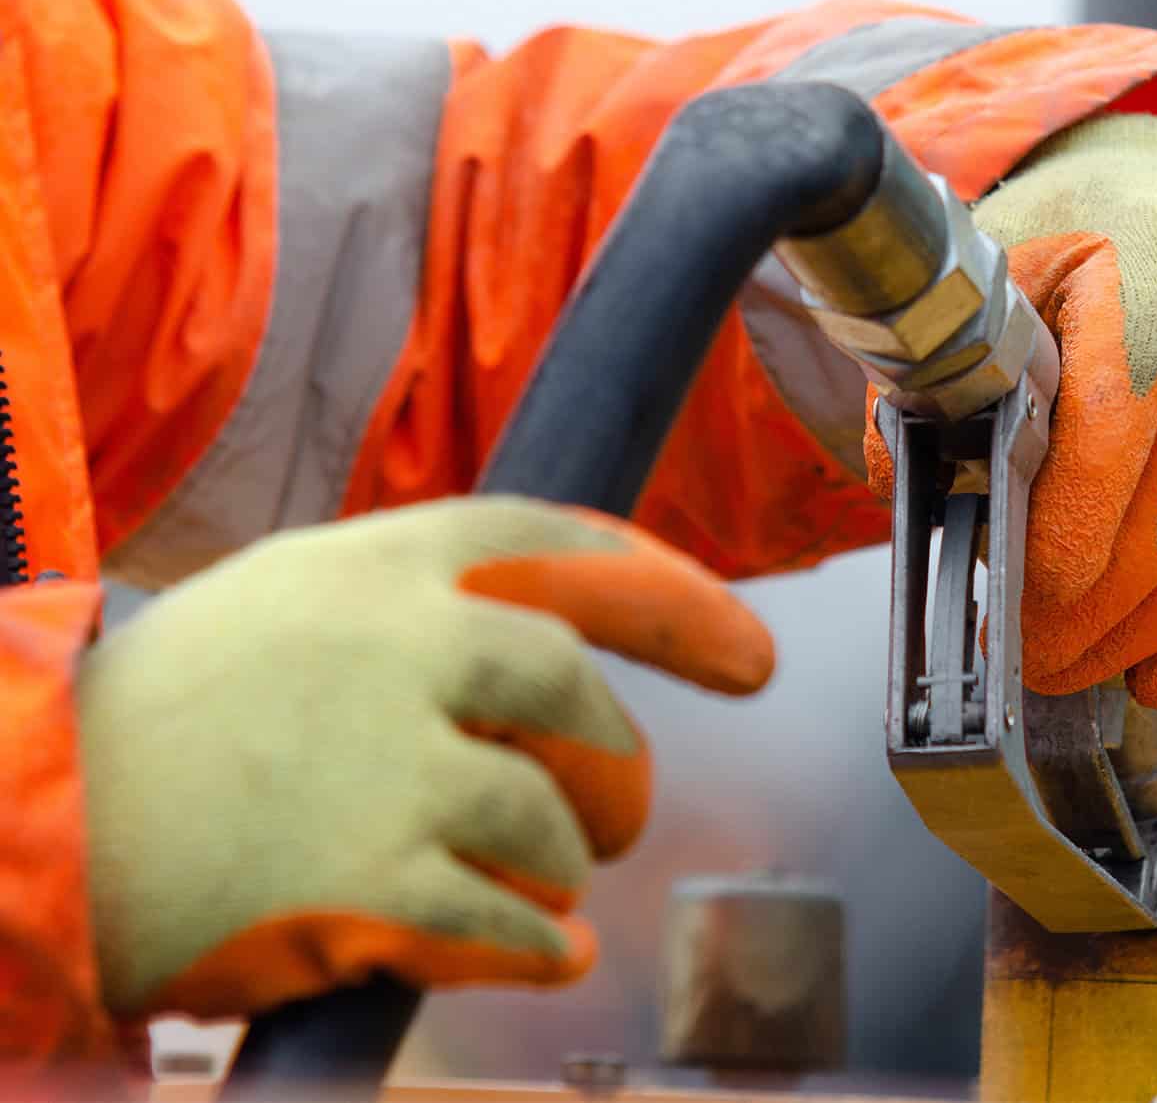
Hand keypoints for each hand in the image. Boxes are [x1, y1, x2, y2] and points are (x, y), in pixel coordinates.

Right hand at [77, 496, 771, 1018]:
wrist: (30, 813)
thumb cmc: (162, 719)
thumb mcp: (285, 607)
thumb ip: (415, 610)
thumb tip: (554, 653)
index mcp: (375, 564)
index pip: (561, 545)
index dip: (671, 594)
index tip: (747, 650)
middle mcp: (397, 645)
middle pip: (577, 694)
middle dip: (618, 764)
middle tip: (622, 813)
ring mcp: (386, 762)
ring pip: (554, 817)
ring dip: (562, 861)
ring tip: (530, 882)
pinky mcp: (368, 881)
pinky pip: (512, 919)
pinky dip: (540, 942)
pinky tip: (544, 949)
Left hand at [869, 113, 1156, 707]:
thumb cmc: (1084, 260)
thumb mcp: (994, 284)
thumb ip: (943, 377)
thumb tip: (906, 481)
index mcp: (1152, 263)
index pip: (1123, 410)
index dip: (1076, 518)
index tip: (1025, 591)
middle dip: (1103, 601)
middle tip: (1035, 658)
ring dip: (1155, 629)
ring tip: (1080, 667)